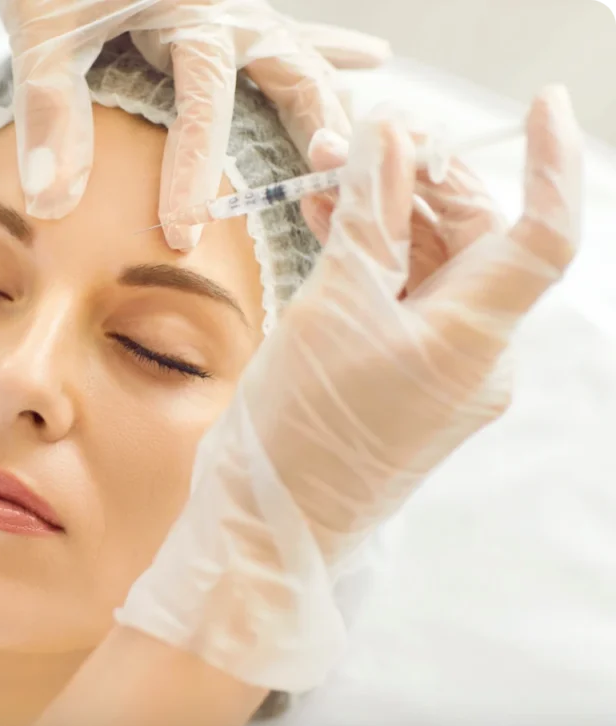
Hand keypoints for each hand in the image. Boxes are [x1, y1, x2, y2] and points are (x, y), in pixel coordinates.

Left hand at [0, 0, 390, 247]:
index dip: (193, 173)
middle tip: (328, 177)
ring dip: (329, 97)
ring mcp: (229, 3)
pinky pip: (284, 30)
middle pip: (290, 69)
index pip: (201, 104)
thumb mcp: (42, 32)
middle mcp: (223, 5)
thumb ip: (50, 113)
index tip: (183, 234)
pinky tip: (370, 57)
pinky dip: (326, 46)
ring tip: (352, 142)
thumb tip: (52, 203)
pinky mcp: (219, 7)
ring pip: (300, 52)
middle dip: (312, 126)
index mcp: (186, 9)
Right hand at [115, 85, 582, 691]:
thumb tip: (390, 142)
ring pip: (429, 267)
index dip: (549, 163)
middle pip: (471, 239)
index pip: (542, 233)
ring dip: (383, 218)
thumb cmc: (303, 427)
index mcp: (476, 336)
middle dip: (415, 182)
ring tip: (323, 180)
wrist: (274, 521)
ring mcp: (444, 369)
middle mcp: (477, 352)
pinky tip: (331, 227)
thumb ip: (368, 217)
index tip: (540, 106)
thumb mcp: (331, 305)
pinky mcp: (409, 378)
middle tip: (349, 144)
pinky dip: (373, 261)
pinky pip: (404, 301)